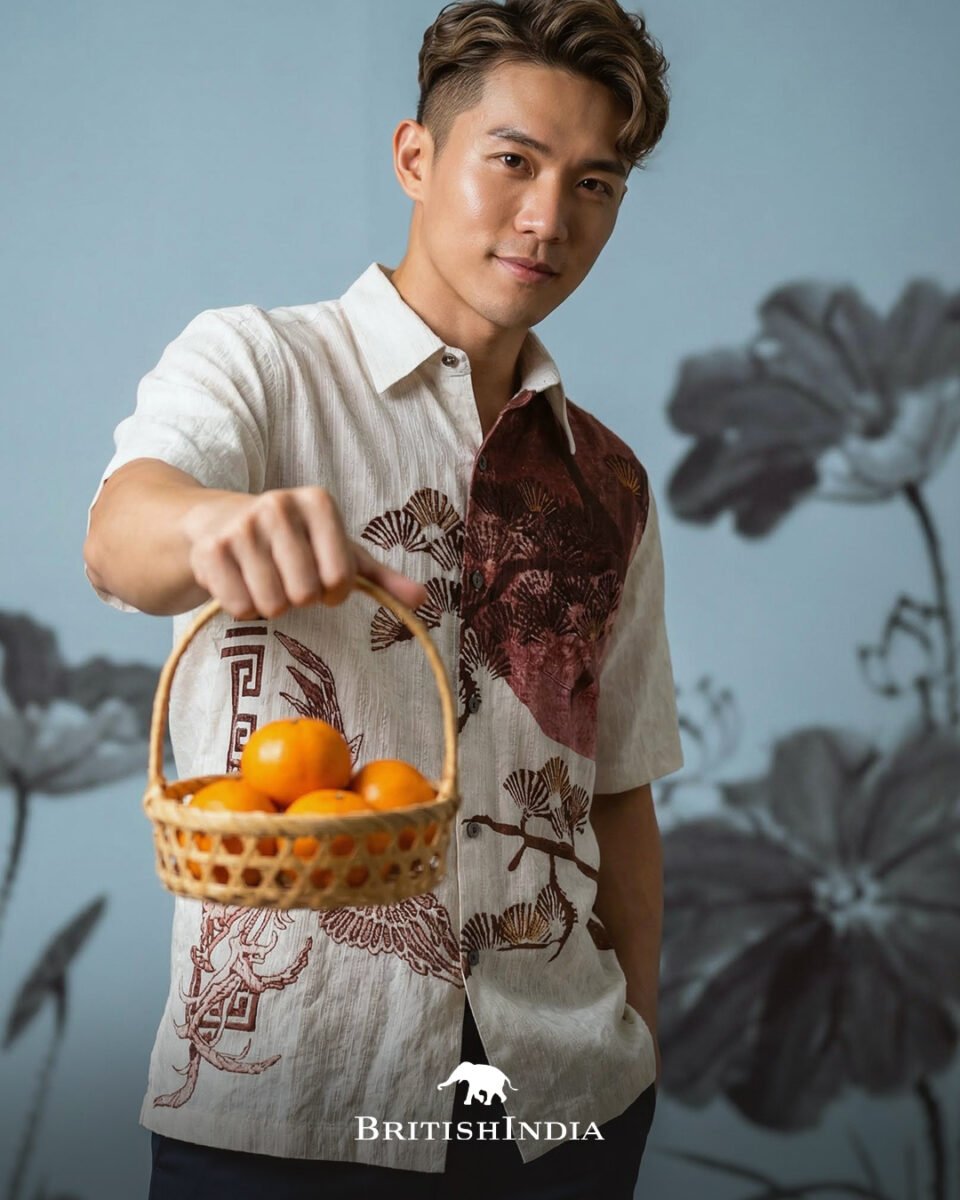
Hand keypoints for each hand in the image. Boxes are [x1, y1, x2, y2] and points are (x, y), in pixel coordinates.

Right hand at [182, 485, 428, 619]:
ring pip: (272, 604)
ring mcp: (240, 526)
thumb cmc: (293, 542)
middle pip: (305, 593)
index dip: (334, 592)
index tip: (324, 581)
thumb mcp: (339, 551)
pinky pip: (240, 608)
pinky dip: (243, 608)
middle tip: (289, 580)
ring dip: (271, 605)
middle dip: (300, 598)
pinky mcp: (210, 551)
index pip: (341, 577)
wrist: (216, 521)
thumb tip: (423, 600)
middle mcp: (278, 505)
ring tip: (264, 580)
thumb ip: (381, 578)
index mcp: (318, 502)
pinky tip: (239, 582)